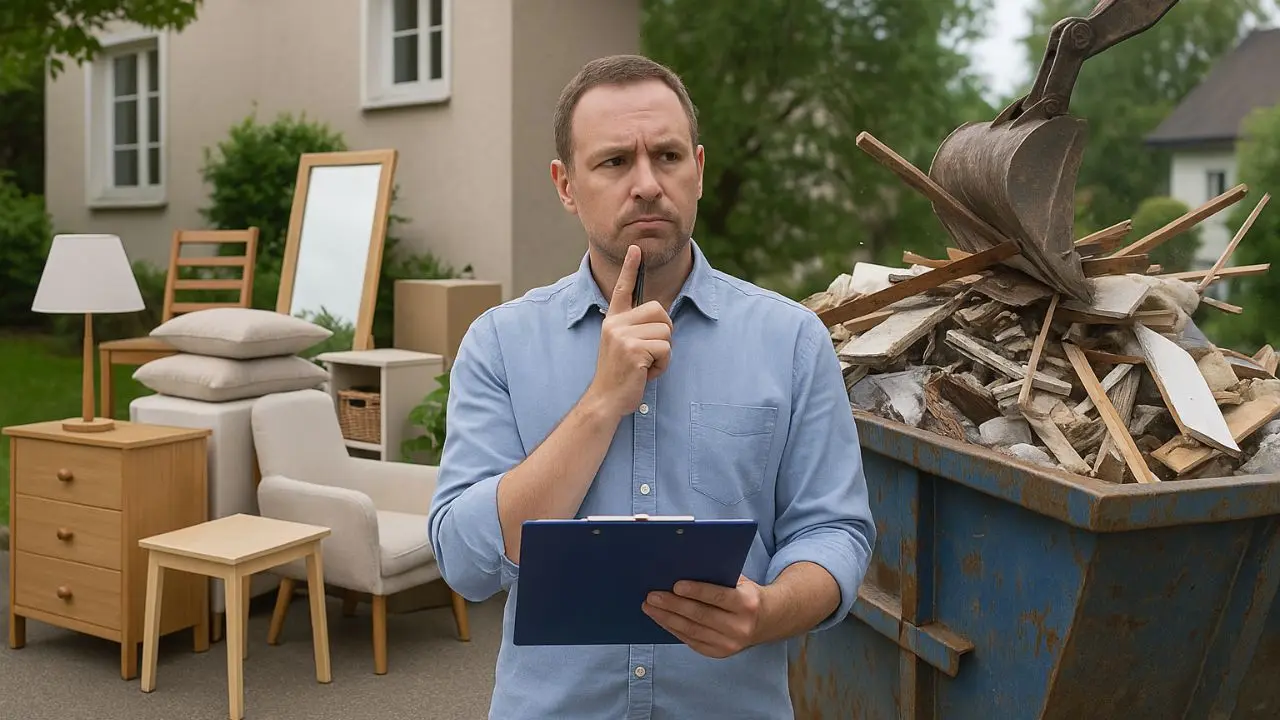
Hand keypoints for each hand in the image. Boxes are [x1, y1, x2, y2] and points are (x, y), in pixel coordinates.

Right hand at [587, 245, 672, 418]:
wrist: (605, 400)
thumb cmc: (621, 375)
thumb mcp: (624, 346)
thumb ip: (637, 329)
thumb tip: (662, 317)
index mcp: (613, 320)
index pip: (623, 289)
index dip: (630, 268)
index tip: (636, 249)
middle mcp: (615, 324)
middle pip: (660, 311)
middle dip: (665, 332)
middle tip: (650, 352)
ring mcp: (622, 335)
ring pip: (666, 332)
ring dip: (663, 353)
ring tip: (645, 365)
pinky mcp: (633, 349)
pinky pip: (665, 349)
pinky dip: (662, 365)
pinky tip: (646, 373)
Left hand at [642, 575, 764, 658]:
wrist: (767, 621)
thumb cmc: (746, 594)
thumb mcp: (740, 582)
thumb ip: (718, 577)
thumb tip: (684, 568)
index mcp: (747, 604)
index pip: (718, 597)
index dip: (696, 591)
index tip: (675, 585)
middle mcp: (740, 627)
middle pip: (700, 615)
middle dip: (673, 605)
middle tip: (652, 596)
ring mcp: (730, 644)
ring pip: (692, 631)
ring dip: (667, 618)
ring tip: (649, 607)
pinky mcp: (720, 653)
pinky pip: (691, 641)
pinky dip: (674, 630)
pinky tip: (661, 619)